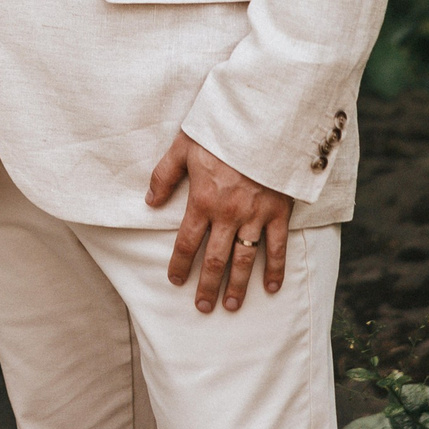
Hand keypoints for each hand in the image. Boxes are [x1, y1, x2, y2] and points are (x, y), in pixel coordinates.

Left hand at [146, 129, 292, 312]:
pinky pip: (277, 247)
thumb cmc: (220, 132)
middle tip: (203, 307)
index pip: (187, 242)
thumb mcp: (182, 147)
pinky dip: (275, 269)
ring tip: (232, 306)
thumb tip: (149, 202)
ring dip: (238, 286)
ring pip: (245, 259)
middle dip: (207, 286)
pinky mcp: (279, 212)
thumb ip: (164, 176)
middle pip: (215, 259)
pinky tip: (272, 288)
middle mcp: (228, 214)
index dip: (180, 265)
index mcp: (202, 200)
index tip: (176, 281)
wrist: (262, 122)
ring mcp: (256, 216)